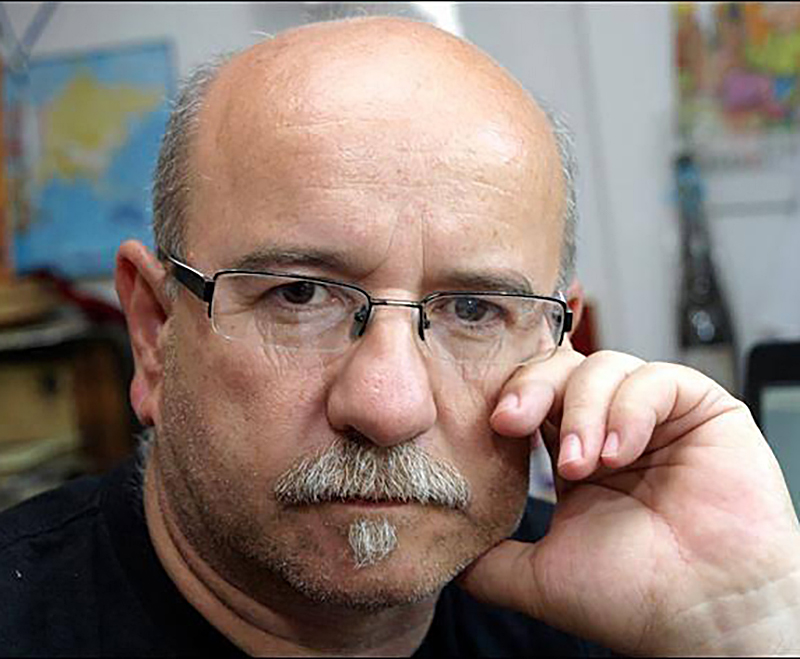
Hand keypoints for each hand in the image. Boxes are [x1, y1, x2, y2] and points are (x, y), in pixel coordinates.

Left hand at [458, 346, 799, 654]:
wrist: (704, 619)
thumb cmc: (633, 599)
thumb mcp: (538, 576)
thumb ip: (488, 560)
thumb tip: (447, 554)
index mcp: (574, 453)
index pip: (533, 396)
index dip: (509, 397)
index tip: (494, 423)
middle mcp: (612, 426)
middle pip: (561, 367)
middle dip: (531, 388)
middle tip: (512, 422)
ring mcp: (655, 415)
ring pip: (603, 365)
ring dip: (581, 411)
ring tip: (583, 464)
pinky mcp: (700, 408)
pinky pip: (655, 379)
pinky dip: (628, 409)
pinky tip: (619, 452)